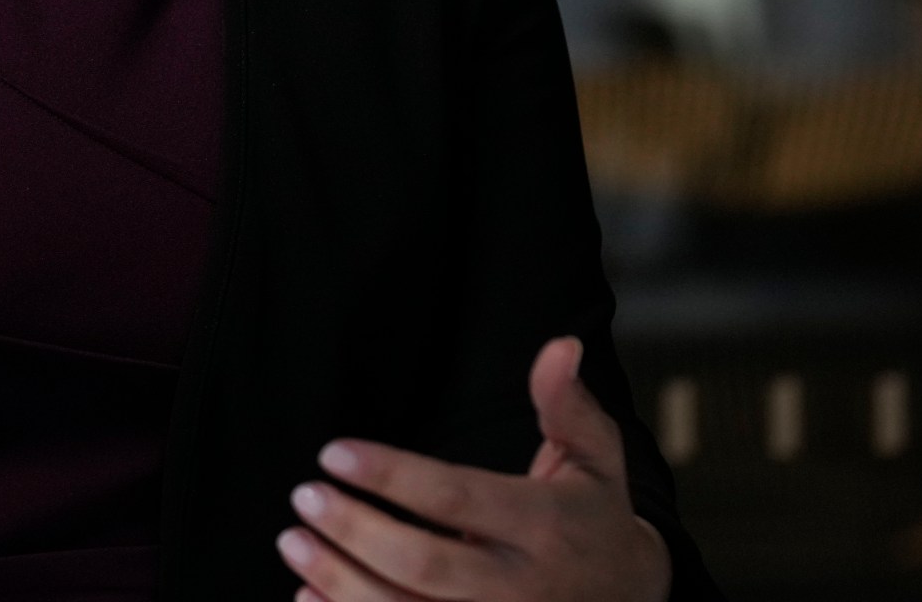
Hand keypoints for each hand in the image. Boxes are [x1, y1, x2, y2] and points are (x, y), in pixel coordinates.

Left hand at [277, 338, 670, 601]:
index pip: (457, 497)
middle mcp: (522, 587)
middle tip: (304, 495)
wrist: (630, 599)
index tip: (332, 452)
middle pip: (424, 563)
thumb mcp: (596, 458)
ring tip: (292, 541)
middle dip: (355, 531)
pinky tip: (307, 593)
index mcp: (545, 526)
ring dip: (340, 580)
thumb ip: (568, 405)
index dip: (391, 475)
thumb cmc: (595, 517)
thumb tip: (560, 345)